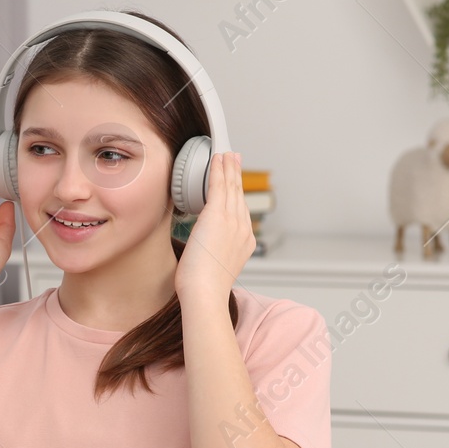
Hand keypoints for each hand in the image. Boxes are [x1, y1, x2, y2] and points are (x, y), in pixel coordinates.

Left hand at [175, 152, 254, 304]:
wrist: (205, 293)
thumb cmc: (203, 287)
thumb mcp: (214, 266)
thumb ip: (213, 252)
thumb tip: (204, 249)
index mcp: (244, 241)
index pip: (241, 210)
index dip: (237, 192)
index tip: (235, 181)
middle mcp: (242, 229)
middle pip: (239, 195)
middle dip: (236, 175)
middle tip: (234, 158)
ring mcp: (232, 221)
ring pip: (230, 187)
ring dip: (228, 168)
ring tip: (225, 154)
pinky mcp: (217, 216)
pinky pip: (218, 186)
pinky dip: (218, 171)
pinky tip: (217, 161)